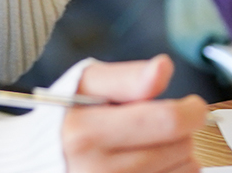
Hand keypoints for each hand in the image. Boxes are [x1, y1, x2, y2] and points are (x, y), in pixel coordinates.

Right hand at [62, 56, 205, 172]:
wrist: (41, 161)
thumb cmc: (69, 119)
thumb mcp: (89, 84)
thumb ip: (128, 77)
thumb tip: (163, 68)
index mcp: (86, 133)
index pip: (168, 121)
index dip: (191, 109)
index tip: (190, 105)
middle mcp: (97, 170)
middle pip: (180, 146)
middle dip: (178, 130)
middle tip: (156, 125)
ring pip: (184, 170)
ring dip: (176, 154)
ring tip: (148, 145)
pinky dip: (171, 172)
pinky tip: (151, 164)